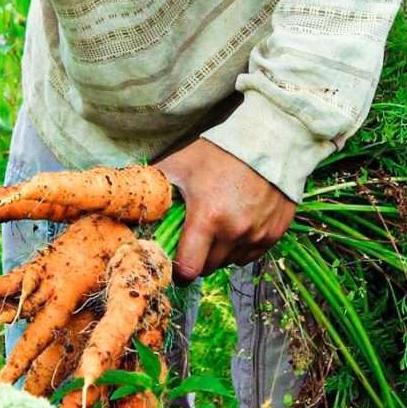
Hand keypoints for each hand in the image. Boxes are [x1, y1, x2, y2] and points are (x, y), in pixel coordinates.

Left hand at [153, 138, 295, 283]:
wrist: (267, 138)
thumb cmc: (220, 148)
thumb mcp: (182, 162)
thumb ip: (156, 183)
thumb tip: (130, 194)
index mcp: (208, 216)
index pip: (189, 268)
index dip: (179, 269)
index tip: (175, 260)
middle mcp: (235, 231)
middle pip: (209, 267)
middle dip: (199, 256)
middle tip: (195, 235)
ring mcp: (258, 233)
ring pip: (231, 261)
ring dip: (221, 250)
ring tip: (219, 222)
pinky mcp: (276, 232)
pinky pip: (252, 253)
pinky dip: (242, 245)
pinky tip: (239, 221)